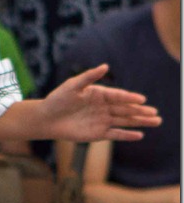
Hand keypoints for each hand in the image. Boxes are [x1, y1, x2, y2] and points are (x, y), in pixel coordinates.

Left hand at [42, 64, 161, 141]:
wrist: (47, 118)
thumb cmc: (58, 99)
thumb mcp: (72, 85)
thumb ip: (89, 77)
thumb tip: (105, 66)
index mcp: (100, 94)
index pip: (119, 96)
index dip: (130, 98)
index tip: (142, 100)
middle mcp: (104, 107)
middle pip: (126, 109)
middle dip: (141, 112)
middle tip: (156, 114)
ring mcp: (102, 121)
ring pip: (124, 121)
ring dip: (139, 122)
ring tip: (155, 122)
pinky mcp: (97, 134)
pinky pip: (115, 134)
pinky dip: (126, 135)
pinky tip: (139, 135)